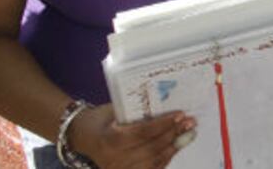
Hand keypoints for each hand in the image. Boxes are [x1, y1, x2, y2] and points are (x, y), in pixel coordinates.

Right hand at [69, 103, 194, 168]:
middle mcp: (113, 159)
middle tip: (190, 123)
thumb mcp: (116, 111)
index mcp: (110, 139)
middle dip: (173, 135)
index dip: (164, 124)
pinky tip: (175, 147)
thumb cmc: (102, 119)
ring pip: (154, 162)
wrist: (82, 136)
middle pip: (152, 148)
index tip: (180, 115)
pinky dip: (165, 158)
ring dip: (173, 148)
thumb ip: (139, 113)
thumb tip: (171, 110)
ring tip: (188, 134)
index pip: (143, 132)